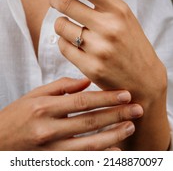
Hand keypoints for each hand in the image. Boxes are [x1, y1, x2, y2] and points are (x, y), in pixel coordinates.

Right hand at [0, 77, 142, 150]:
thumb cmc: (16, 116)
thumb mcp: (34, 95)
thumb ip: (60, 87)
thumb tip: (86, 82)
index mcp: (43, 107)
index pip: (81, 101)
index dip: (105, 98)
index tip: (124, 94)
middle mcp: (47, 129)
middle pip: (89, 122)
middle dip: (116, 115)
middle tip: (136, 109)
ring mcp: (50, 150)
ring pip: (88, 145)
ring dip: (112, 136)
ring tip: (130, 127)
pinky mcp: (52, 162)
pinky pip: (80, 161)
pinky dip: (99, 156)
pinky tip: (114, 150)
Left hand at [38, 0, 166, 106]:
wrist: (144, 79)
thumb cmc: (132, 42)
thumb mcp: (124, 15)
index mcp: (118, 9)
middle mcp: (109, 27)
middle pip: (65, 3)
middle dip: (55, 1)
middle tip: (57, 2)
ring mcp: (100, 48)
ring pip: (60, 26)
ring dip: (60, 25)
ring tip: (72, 29)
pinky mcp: (91, 67)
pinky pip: (62, 47)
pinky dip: (64, 44)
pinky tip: (75, 46)